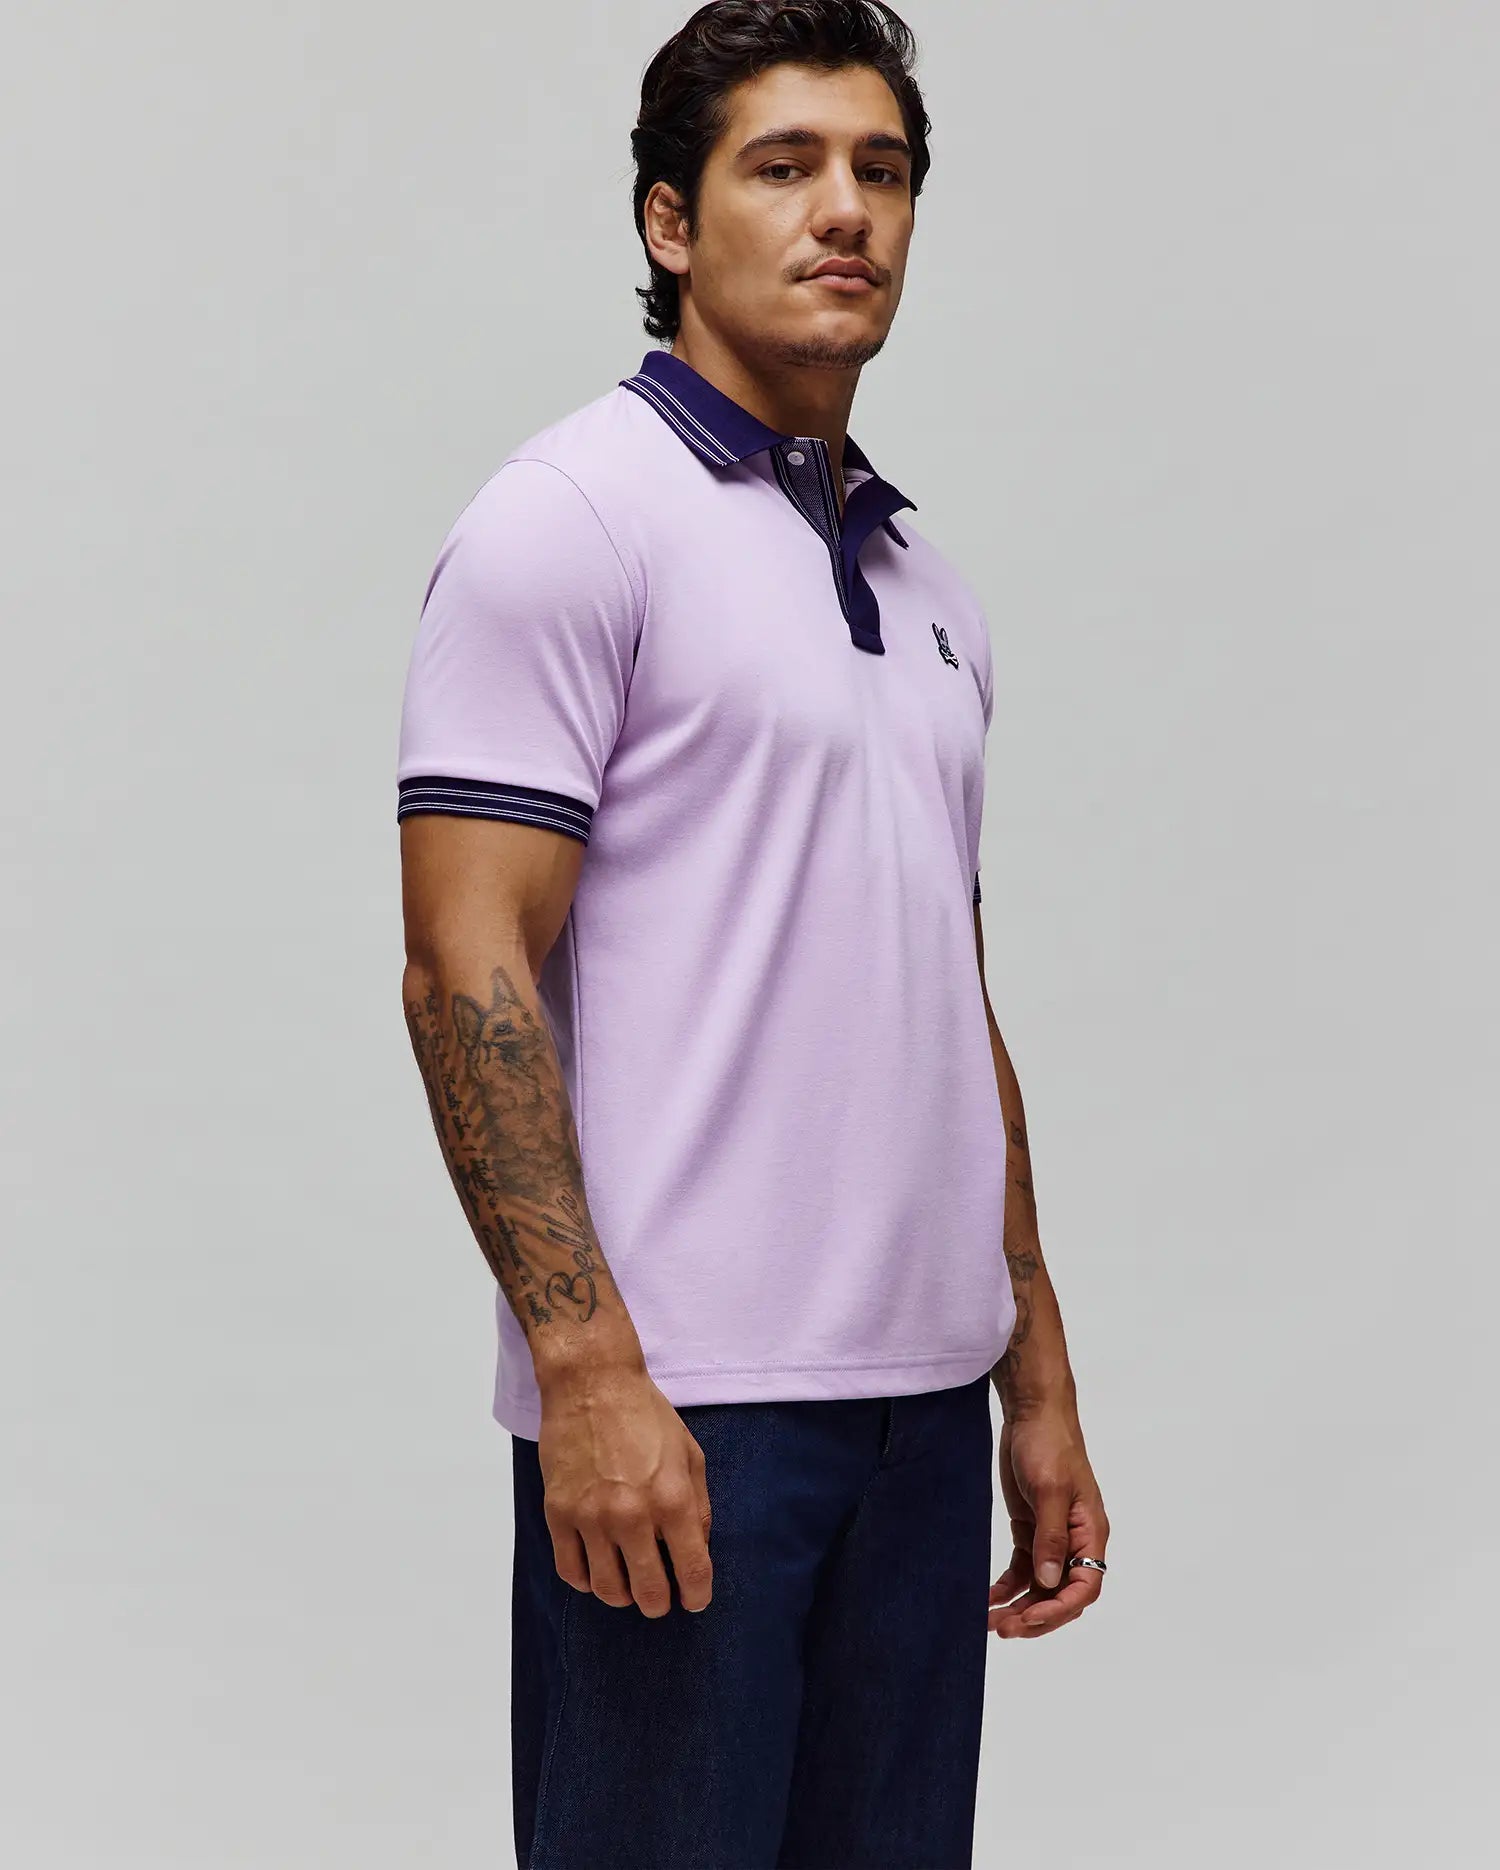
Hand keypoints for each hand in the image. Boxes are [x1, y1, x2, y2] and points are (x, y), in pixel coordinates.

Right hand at [538, 1365, 713, 1617]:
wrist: (591, 1384)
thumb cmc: (645, 1415)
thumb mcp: (690, 1454)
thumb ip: (698, 1506)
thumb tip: (696, 1549)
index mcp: (672, 1499)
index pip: (691, 1571)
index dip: (697, 1595)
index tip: (695, 1600)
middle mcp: (632, 1515)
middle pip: (648, 1592)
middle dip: (659, 1604)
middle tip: (660, 1599)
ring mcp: (591, 1517)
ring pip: (607, 1589)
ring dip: (622, 1597)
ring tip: (628, 1586)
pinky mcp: (558, 1513)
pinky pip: (570, 1570)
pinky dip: (585, 1581)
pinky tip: (596, 1570)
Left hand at [988, 1401, 1108, 1638]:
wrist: (1031, 1414)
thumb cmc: (1049, 1445)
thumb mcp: (1050, 1490)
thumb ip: (1050, 1537)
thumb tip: (1051, 1583)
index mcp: (1090, 1533)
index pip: (1085, 1586)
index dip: (1060, 1609)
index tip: (1030, 1619)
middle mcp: (1074, 1541)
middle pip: (1062, 1594)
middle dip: (1036, 1616)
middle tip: (1004, 1629)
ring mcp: (1051, 1537)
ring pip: (1040, 1587)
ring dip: (1019, 1607)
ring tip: (991, 1623)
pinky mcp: (1030, 1529)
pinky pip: (1022, 1569)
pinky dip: (1007, 1587)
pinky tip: (988, 1599)